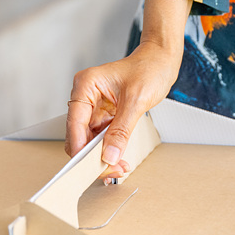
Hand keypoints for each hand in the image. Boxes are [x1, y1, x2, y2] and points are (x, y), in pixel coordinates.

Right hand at [65, 0, 191, 179]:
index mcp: (85, 86)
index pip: (74, 123)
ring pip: (90, 141)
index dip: (80, 147)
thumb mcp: (135, 102)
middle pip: (79, 136)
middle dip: (93, 156)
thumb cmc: (149, 70)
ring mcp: (94, 108)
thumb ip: (120, 131)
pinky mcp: (104, 116)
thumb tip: (109, 156)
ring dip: (102, 156)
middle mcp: (85, 97)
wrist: (160, 62)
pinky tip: (119, 160)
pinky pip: (101, 139)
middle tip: (111, 172)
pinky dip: (109, 151)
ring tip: (119, 168)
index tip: (89, 166)